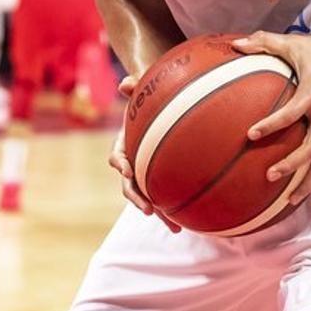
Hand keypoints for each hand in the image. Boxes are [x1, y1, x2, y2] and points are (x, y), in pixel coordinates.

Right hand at [108, 74, 179, 231]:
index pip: (117, 157)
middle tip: (148, 210)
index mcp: (125, 145)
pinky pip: (168, 195)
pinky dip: (176, 208)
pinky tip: (193, 220)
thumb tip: (125, 83)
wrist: (162, 108)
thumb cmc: (151, 100)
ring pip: (150, 196)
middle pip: (130, 185)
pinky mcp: (163, 179)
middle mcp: (134, 163)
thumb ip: (135, 87)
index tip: (127, 170)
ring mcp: (148, 173)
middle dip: (137, 199)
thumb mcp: (144, 91)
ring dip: (160, 212)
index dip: (120, 165)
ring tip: (175, 227)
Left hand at [235, 27, 310, 204]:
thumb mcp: (295, 42)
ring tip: (290, 198)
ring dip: (310, 180)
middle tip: (270, 175)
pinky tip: (310, 190)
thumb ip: (265, 42)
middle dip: (294, 164)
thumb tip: (236, 43)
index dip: (272, 124)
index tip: (251, 134)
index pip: (293, 112)